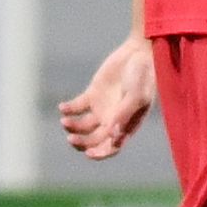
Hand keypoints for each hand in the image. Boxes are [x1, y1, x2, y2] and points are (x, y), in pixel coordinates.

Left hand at [58, 34, 156, 158]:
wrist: (138, 53)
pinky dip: (69, 109)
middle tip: (71, 138)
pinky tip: (62, 108)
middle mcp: (113, 120)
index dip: (100, 153)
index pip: (112, 148)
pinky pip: (77, 107)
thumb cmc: (143, 76)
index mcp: (126, 125)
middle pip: (93, 140)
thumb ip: (125, 115)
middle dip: (81, 142)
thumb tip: (113, 135)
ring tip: (65, 121)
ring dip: (72, 126)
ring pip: (83, 126)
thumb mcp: (137, 96)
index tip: (88, 153)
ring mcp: (102, 108)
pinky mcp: (93, 95)